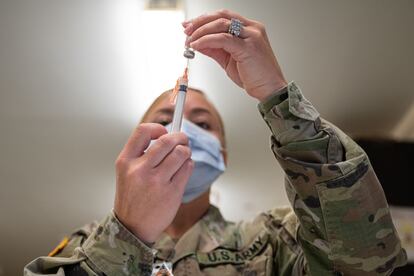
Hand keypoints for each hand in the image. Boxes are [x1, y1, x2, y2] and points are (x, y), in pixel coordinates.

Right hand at [114, 123, 192, 242]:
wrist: (132, 227)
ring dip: (186, 151)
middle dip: (180, 137)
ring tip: (183, 155)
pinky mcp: (172, 192)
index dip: (157, 128)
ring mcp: (157, 181)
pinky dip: (188, 164)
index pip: (142, 131)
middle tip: (183, 140)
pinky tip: (183, 168)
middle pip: (167, 140)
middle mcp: (140, 170)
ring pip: (181, 153)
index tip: (164, 131)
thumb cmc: (132, 197)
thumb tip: (167, 135)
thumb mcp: (126, 172)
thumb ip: (142, 154)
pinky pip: (187, 168)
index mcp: (125, 161)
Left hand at [184, 10, 286, 101]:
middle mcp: (252, 29)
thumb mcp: (230, 60)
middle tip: (186, 30)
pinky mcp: (248, 47)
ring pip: (220, 24)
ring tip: (190, 41)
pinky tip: (197, 46)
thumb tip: (198, 43)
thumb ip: (215, 49)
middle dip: (200, 22)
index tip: (190, 26)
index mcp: (250, 29)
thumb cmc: (255, 77)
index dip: (204, 20)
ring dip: (201, 31)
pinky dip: (206, 40)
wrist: (270, 90)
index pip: (224, 17)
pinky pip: (222, 39)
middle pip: (221, 16)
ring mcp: (252, 36)